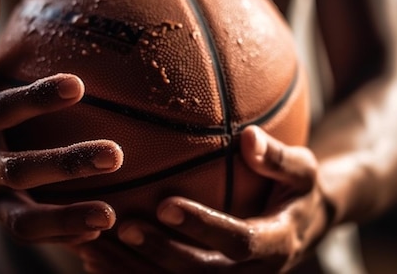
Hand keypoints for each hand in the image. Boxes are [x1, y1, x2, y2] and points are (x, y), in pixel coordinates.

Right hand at [0, 0, 123, 244]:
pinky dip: (59, 237)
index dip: (37, 98)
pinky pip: (28, 233)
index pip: (4, 108)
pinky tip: (99, 234)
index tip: (78, 85)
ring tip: (111, 214)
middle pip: (20, 166)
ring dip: (65, 216)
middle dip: (65, 162)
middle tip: (116, 153)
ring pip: (23, 215)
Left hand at [77, 126, 328, 272]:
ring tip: (93, 246)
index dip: (201, 226)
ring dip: (134, 270)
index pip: (236, 242)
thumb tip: (249, 137)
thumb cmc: (297, 189)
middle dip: (160, 253)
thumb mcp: (303, 170)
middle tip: (122, 228)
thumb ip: (278, 158)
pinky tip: (94, 257)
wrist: (302, 226)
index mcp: (275, 243)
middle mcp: (250, 273)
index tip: (165, 204)